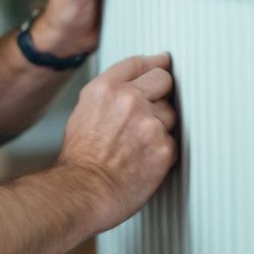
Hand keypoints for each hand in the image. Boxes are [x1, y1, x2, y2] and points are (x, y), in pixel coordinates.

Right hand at [56, 53, 177, 233]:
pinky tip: (143, 158)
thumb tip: (131, 88)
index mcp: (105, 88)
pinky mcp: (164, 147)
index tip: (162, 63)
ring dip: (161, 125)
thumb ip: (109, 95)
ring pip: (171, 113)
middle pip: (163, 79)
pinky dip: (162, 150)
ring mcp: (149, 123)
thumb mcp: (84, 112)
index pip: (139, 63)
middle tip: (154, 107)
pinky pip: (173, 140)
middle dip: (162, 91)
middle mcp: (129, 100)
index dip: (153, 63)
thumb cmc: (80, 158)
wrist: (84, 190)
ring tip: (138, 143)